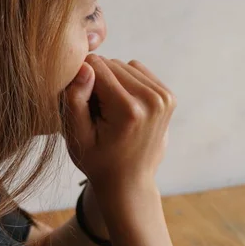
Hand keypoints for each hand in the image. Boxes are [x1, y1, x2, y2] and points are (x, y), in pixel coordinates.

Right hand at [63, 54, 175, 195]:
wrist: (129, 182)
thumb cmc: (98, 161)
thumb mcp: (77, 135)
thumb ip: (75, 100)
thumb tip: (85, 66)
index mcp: (129, 110)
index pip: (96, 66)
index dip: (82, 81)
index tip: (83, 104)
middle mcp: (152, 100)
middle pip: (111, 63)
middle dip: (97, 80)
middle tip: (95, 111)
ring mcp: (164, 97)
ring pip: (124, 65)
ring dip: (112, 80)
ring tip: (108, 110)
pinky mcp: (168, 95)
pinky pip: (138, 71)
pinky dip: (126, 82)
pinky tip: (121, 105)